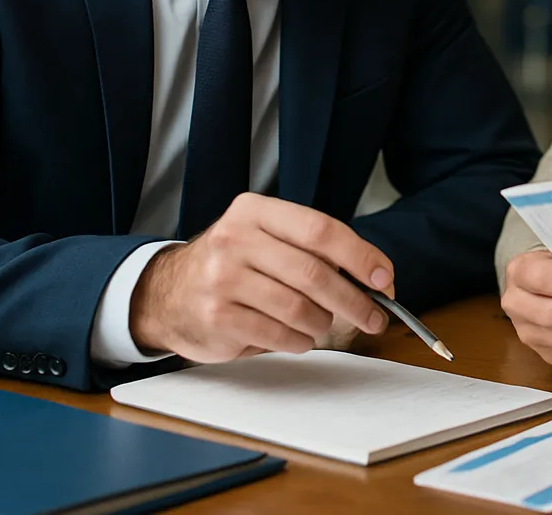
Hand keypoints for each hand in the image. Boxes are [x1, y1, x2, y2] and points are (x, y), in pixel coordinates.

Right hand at [129, 193, 392, 362]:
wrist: (167, 292)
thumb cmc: (234, 264)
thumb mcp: (265, 238)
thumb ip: (313, 249)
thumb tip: (377, 276)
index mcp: (255, 211)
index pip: (320, 229)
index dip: (359, 255)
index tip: (384, 278)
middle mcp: (236, 239)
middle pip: (314, 273)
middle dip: (354, 300)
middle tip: (374, 317)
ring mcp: (223, 278)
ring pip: (299, 308)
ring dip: (323, 323)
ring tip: (322, 324)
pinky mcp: (217, 316)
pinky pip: (279, 334)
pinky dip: (299, 341)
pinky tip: (297, 337)